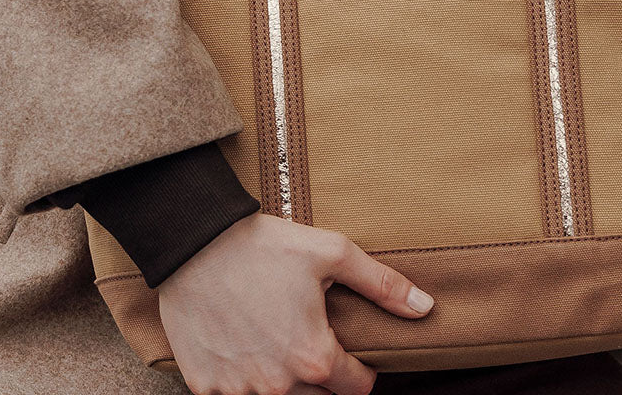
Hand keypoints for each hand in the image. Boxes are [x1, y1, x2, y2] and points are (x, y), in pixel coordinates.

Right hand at [157, 212, 434, 394]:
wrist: (196, 242)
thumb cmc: (266, 245)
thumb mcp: (332, 253)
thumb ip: (381, 285)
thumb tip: (426, 308)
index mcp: (314, 358)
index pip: (358, 388)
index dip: (361, 367)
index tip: (352, 347)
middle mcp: (278, 386)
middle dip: (323, 374)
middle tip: (310, 334)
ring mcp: (239, 392)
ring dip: (284, 378)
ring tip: (277, 335)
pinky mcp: (205, 387)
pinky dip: (245, 378)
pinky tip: (244, 343)